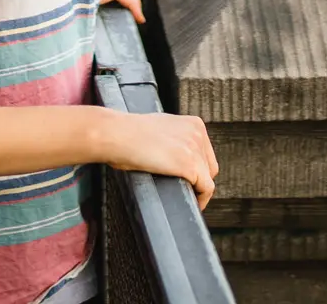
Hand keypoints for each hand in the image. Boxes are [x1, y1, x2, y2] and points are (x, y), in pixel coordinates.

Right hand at [101, 112, 219, 208]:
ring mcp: (195, 148)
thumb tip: (174, 156)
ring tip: (188, 199)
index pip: (205, 152)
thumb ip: (174, 138)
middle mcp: (198, 133)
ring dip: (199, 190)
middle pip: (209, 166)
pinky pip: (206, 188)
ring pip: (208, 178)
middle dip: (199, 179)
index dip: (199, 169)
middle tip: (187, 191)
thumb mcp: (160, 129)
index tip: (190, 180)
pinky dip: (201, 199)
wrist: (117, 134)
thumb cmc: (127, 133)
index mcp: (193, 123)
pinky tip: (192, 204)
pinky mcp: (190, 165)